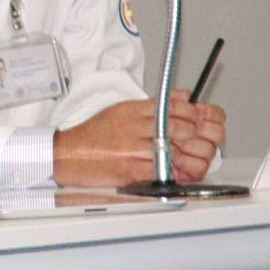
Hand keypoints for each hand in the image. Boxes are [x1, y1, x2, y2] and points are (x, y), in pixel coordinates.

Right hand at [53, 90, 225, 186]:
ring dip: (187, 156)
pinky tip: (174, 170)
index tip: (202, 119)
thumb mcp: (121, 110)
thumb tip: (183, 96)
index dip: (196, 113)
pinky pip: (162, 171)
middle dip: (196, 136)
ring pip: (175, 150)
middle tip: (200, 140)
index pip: (175, 105)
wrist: (67, 155)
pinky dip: (174, 172)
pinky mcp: (131, 169)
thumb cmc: (93, 135)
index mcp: (132, 110)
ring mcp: (132, 148)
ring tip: (186, 157)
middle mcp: (133, 126)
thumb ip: (153, 105)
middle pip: (181, 127)